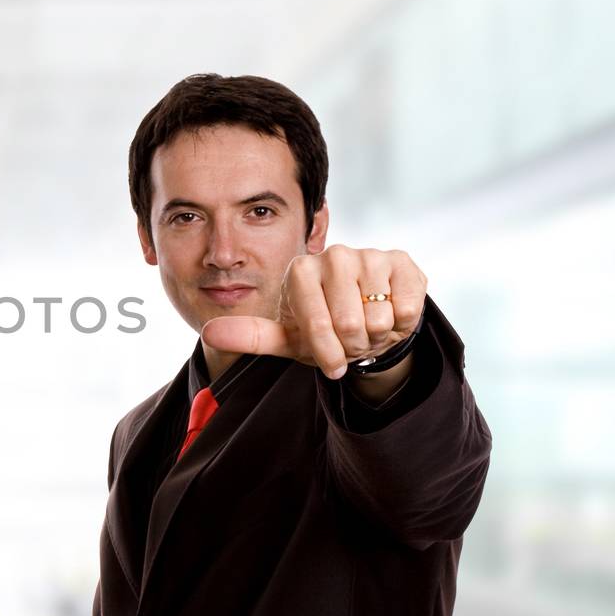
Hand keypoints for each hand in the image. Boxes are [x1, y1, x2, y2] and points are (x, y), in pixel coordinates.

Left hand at [202, 245, 426, 379]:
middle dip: (353, 345)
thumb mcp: (286, 339)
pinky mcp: (402, 262)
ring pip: (378, 317)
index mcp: (301, 270)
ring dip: (376, 335)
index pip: (315, 323)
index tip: (330, 360)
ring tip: (370, 326)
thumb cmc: (324, 332)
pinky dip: (401, 323)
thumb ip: (250, 336)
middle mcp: (334, 255)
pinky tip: (391, 313)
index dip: (327, 351)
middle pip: (348, 322)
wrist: (370, 325)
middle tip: (352, 340)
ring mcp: (370, 255)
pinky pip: (405, 308)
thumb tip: (209, 333)